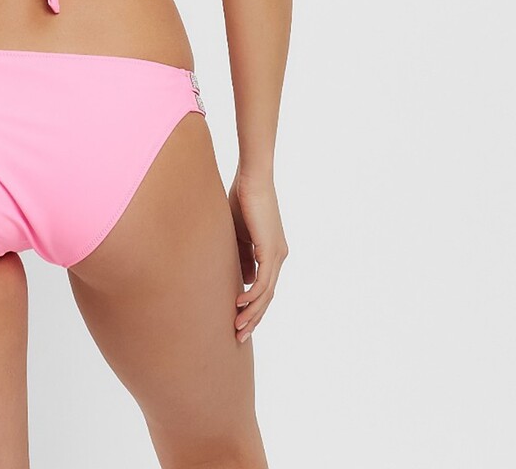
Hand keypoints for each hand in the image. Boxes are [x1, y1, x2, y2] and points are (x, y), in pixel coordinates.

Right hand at [227, 170, 287, 342]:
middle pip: (268, 297)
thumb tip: (245, 280)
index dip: (252, 307)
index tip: (238, 322)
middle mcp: (278, 256)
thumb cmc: (242, 199)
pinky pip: (264, 282)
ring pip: (267, 294)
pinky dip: (252, 296)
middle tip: (239, 336)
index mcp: (271, 252)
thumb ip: (243, 256)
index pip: (264, 288)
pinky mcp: (271, 250)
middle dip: (254, 319)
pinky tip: (239, 305)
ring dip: (252, 313)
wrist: (252, 178)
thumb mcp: (239, 234)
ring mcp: (277, 254)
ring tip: (237, 328)